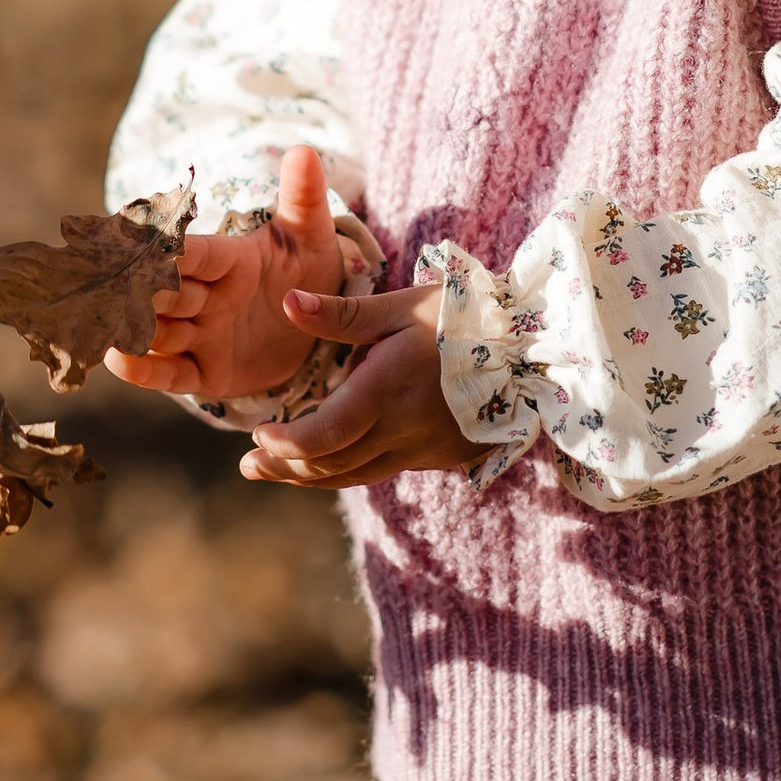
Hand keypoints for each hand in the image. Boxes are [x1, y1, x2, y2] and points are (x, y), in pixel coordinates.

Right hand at [103, 144, 343, 404]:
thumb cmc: (309, 271)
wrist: (320, 327)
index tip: (126, 236)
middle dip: (137, 289)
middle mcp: (206, 296)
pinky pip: (173, 374)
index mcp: (227, 260)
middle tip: (105, 284)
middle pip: (165, 292)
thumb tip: (303, 150)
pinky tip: (119, 360)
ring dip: (134, 328)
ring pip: (160, 332)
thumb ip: (303, 198)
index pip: (191, 252)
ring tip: (105, 325)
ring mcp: (203, 335)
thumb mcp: (311, 237)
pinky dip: (146, 370)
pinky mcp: (207, 372)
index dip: (165, 248)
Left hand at [237, 277, 481, 489]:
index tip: (259, 435)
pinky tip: (328, 460)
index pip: (322, 436)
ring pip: (354, 476)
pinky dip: (347, 469)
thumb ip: (341, 315)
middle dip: (284, 468)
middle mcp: (402, 429)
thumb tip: (288, 303)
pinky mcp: (438, 457)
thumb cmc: (463, 318)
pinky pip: (382, 470)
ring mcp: (422, 449)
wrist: (532, 352)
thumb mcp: (401, 307)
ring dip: (309, 477)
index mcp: (386, 390)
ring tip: (273, 470)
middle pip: (331, 465)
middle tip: (248, 466)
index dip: (285, 444)